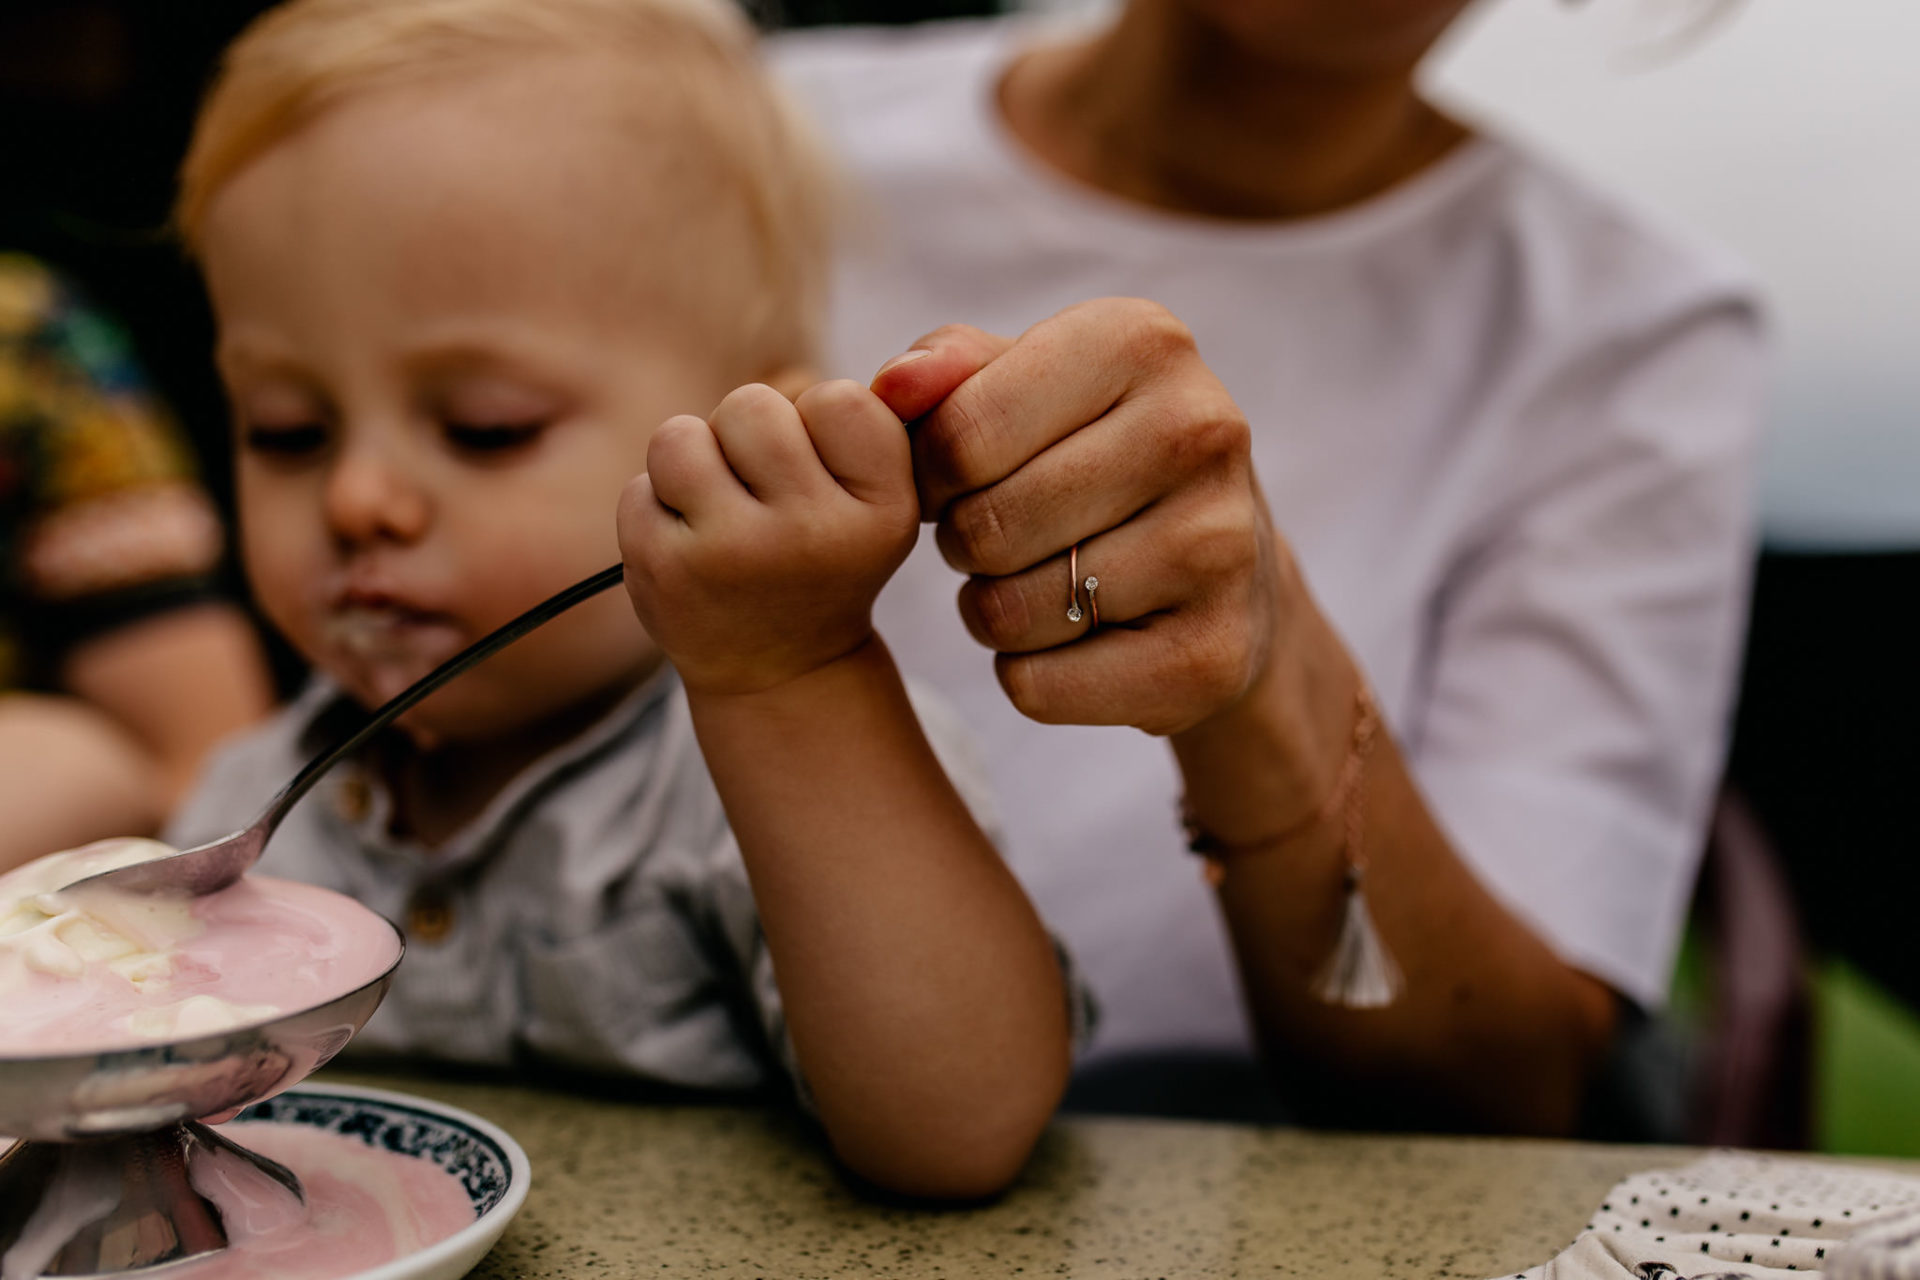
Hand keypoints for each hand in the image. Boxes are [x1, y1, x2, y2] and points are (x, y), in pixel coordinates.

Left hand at [619, 380, 917, 696]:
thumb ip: (869, 427)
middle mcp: (813, 534)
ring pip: (681, 435)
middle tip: (759, 490)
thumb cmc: (825, 559)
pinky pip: (639, 487)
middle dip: (745, 434)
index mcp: (883, 512)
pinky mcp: (665, 571)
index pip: (839, 398)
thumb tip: (887, 370)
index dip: (817, 422)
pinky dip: (657, 509)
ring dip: (693, 462)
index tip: (819, 472)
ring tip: (718, 510)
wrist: (780, 670)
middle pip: (751, 404)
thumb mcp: (876, 503)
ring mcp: (733, 554)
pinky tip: (690, 550)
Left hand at [871, 297, 1284, 736]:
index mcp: (1143, 343)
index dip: (929, 474)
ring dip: (990, 612)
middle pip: (984, 526)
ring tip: (1033, 584)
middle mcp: (1200, 433)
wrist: (1229, 565)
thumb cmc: (1093, 455)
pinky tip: (1071, 642)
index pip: (961, 433)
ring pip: (1006, 613)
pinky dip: (1027, 676)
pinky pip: (1038, 687)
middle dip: (962, 543)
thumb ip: (946, 371)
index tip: (958, 480)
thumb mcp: (1027, 383)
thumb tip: (891, 388)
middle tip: (997, 540)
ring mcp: (1220, 547)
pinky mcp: (1212, 655)